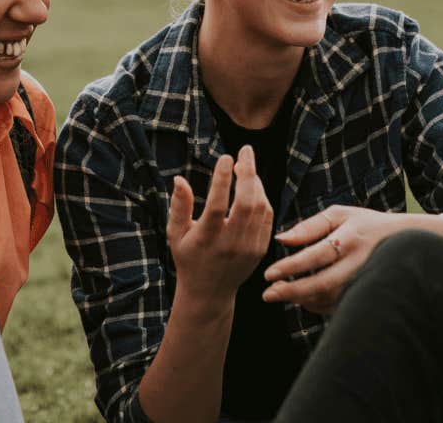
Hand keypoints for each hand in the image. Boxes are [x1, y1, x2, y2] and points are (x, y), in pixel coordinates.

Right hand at [166, 146, 273, 301]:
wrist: (209, 293)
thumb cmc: (188, 258)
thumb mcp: (175, 234)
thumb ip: (178, 207)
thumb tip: (179, 178)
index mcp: (207, 239)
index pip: (217, 206)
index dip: (222, 180)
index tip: (225, 157)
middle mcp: (230, 243)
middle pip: (246, 204)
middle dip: (248, 172)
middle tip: (245, 150)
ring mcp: (248, 247)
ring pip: (260, 208)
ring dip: (255, 182)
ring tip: (246, 165)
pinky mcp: (260, 249)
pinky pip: (267, 218)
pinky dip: (262, 198)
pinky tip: (253, 186)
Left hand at [261, 204, 406, 312]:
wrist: (410, 242)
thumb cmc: (366, 224)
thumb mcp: (340, 215)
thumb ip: (309, 227)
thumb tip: (281, 240)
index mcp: (351, 238)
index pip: (316, 255)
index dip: (291, 267)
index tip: (268, 274)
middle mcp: (360, 262)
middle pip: (322, 283)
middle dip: (292, 292)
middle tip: (268, 295)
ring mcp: (367, 282)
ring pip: (330, 299)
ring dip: (302, 299)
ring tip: (281, 294)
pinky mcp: (369, 296)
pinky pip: (338, 306)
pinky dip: (317, 305)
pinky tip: (303, 298)